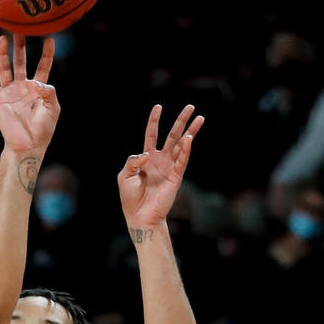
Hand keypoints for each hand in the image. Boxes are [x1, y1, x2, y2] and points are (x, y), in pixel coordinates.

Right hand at [0, 36, 59, 163]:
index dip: (46, 54)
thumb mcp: (53, 108)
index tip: (49, 39)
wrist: (27, 146)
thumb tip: (36, 81)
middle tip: (19, 29)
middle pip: (20, 62)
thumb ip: (49, 91)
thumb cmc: (42, 130)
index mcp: (38, 89)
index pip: (42, 66)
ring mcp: (9, 92)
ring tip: (3, 37)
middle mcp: (22, 87)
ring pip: (5, 68)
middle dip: (20, 46)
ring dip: (3, 53)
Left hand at [118, 104, 203, 236]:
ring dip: (190, 132)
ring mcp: (169, 167)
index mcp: (146, 158)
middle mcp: (160, 160)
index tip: (159, 107)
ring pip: (181, 145)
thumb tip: (146, 154)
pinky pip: (182, 160)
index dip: (154, 121)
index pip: (151, 135)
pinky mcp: (176, 176)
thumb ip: (132, 161)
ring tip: (199, 118)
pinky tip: (189, 138)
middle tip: (190, 107)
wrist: (140, 217)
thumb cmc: (130, 199)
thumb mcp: (124, 176)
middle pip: (172, 136)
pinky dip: (186, 149)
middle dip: (181, 121)